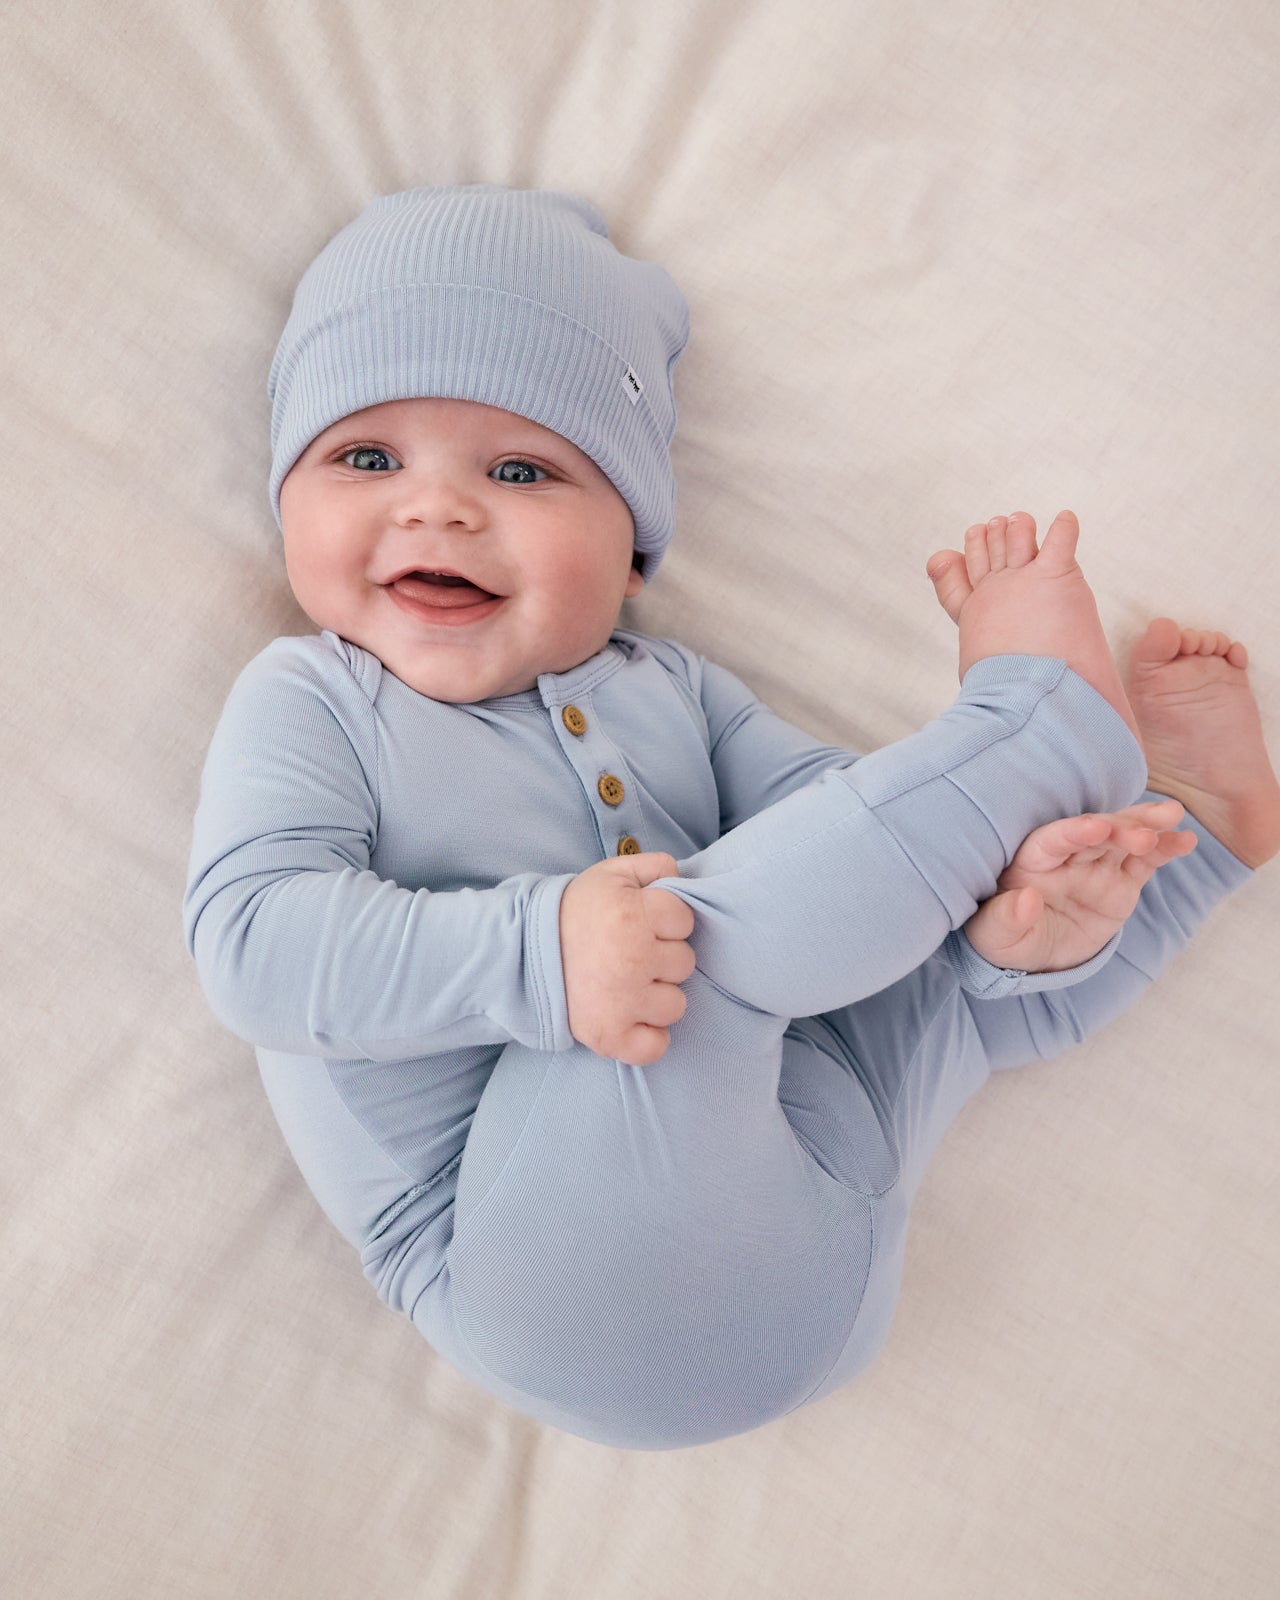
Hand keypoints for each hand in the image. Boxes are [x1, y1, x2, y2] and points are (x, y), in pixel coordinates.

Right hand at [558, 852, 695, 1064]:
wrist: (523, 953)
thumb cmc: (574, 913)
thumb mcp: (610, 874)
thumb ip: (653, 866)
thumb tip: (682, 878)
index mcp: (633, 915)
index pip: (684, 919)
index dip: (666, 920)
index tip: (642, 922)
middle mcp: (633, 959)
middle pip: (684, 962)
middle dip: (662, 957)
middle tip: (630, 953)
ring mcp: (623, 1001)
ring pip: (675, 1005)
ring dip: (657, 996)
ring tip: (627, 984)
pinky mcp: (609, 1035)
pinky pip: (655, 1046)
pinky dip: (647, 1038)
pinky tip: (631, 1019)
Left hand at [964, 800, 1196, 972]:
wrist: (1038, 955)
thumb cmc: (1009, 939)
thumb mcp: (997, 938)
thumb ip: (1005, 919)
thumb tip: (1025, 900)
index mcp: (1031, 863)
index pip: (1052, 841)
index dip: (1074, 832)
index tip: (1096, 827)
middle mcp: (1066, 857)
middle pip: (1094, 834)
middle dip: (1118, 829)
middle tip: (1142, 834)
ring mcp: (1096, 866)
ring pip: (1123, 838)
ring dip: (1146, 825)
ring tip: (1172, 816)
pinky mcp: (1121, 880)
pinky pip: (1145, 861)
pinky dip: (1165, 849)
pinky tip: (1185, 840)